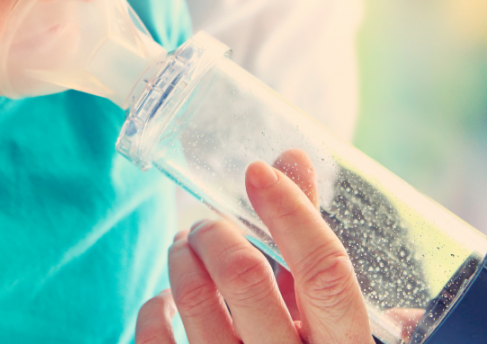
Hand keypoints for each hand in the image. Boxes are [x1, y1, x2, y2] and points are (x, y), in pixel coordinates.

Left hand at [135, 149, 373, 343]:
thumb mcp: (331, 325)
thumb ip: (313, 252)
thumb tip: (293, 161)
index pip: (324, 271)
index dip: (290, 211)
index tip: (257, 172)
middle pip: (246, 277)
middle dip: (218, 232)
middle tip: (208, 223)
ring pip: (195, 301)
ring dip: (182, 258)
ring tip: (184, 246)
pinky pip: (155, 340)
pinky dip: (155, 309)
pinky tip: (166, 300)